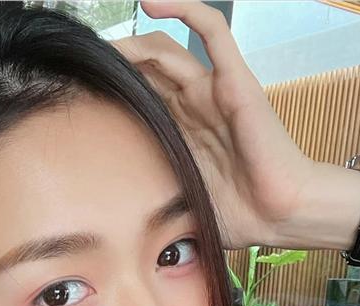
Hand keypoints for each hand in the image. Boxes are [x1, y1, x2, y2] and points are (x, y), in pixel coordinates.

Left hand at [110, 0, 313, 249]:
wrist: (279, 215)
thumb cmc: (241, 215)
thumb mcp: (182, 205)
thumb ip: (155, 203)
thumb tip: (116, 229)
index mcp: (182, 132)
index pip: (140, 97)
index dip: (112, 90)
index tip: (80, 91)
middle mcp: (194, 105)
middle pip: (146, 70)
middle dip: (115, 65)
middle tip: (85, 64)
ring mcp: (212, 90)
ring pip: (165, 50)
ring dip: (132, 44)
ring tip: (104, 44)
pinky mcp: (234, 80)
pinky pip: (211, 30)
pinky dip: (183, 8)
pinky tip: (151, 1)